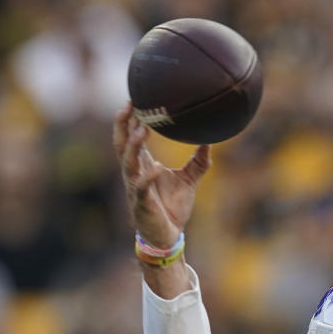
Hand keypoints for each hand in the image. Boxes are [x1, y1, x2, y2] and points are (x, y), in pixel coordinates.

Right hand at [113, 102, 211, 249]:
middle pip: (121, 143)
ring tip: (141, 129)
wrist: (168, 237)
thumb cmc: (173, 207)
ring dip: (133, 145)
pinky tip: (156, 166)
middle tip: (131, 104)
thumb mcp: (189, 179)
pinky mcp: (142, 204)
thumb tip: (211, 141)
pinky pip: (141, 188)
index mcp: (143, 164)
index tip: (137, 96)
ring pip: (128, 162)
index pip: (130, 135)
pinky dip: (148, 177)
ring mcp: (136, 187)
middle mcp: (134, 172)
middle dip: (123, 124)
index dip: (130, 117)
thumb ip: (198, 160)